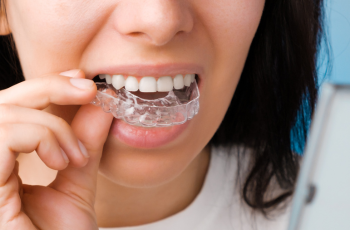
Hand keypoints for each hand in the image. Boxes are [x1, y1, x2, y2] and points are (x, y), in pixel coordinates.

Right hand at [0, 70, 113, 229]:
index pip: (12, 108)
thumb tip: (100, 106)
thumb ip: (84, 146)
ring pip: (2, 113)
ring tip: (73, 156)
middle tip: (89, 90)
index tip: (82, 81)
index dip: (45, 85)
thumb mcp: (76, 185)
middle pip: (2, 101)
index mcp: (1, 164)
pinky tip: (60, 161)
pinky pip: (2, 135)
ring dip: (51, 125)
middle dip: (48, 86)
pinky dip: (38, 136)